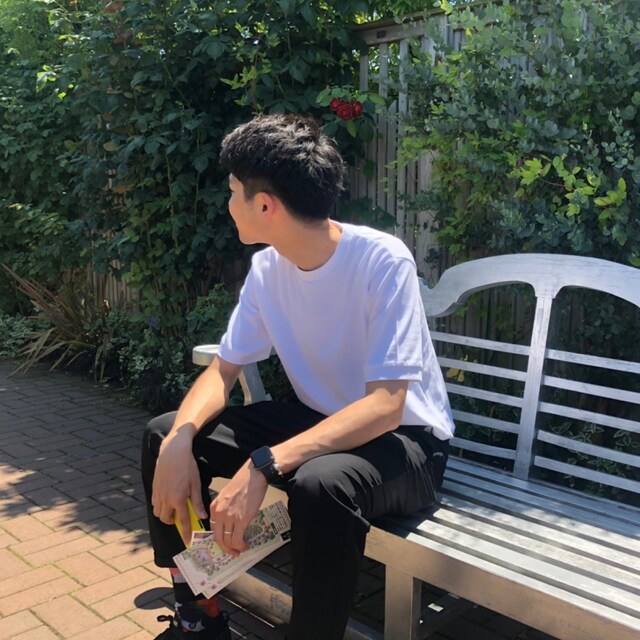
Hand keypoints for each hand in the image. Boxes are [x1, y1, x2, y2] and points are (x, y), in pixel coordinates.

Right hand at [152, 427, 206, 543]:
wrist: (173, 451)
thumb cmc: (187, 465)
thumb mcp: (196, 483)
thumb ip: (198, 502)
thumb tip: (202, 517)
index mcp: (178, 499)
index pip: (182, 521)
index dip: (185, 533)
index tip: (187, 541)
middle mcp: (166, 499)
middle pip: (166, 520)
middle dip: (173, 522)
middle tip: (181, 517)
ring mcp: (158, 494)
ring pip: (158, 513)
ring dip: (165, 514)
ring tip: (174, 507)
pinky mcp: (154, 488)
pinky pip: (154, 503)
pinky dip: (160, 506)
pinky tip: (167, 499)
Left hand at [210, 463, 267, 555]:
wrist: (255, 475)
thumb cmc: (244, 482)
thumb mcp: (227, 494)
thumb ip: (224, 507)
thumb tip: (229, 520)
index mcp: (214, 507)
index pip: (213, 529)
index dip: (220, 539)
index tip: (226, 543)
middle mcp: (219, 513)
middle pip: (218, 538)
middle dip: (226, 548)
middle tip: (233, 552)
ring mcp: (229, 517)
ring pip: (228, 541)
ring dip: (235, 549)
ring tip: (242, 548)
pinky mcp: (241, 520)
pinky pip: (237, 539)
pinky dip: (241, 546)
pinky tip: (246, 545)